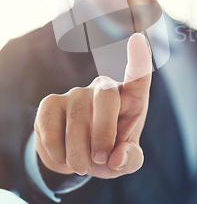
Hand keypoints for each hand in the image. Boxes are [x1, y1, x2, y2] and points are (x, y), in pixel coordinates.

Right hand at [34, 33, 151, 178]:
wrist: (77, 158)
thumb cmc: (110, 153)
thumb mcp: (126, 162)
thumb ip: (131, 160)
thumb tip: (118, 157)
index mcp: (131, 99)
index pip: (138, 75)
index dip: (139, 58)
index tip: (138, 39)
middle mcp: (105, 88)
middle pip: (107, 96)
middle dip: (104, 133)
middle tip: (101, 159)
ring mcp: (77, 93)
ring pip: (77, 121)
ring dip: (79, 154)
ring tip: (82, 165)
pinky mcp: (50, 103)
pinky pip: (51, 129)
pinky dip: (57, 153)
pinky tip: (63, 157)